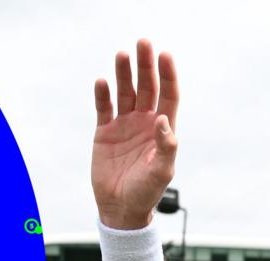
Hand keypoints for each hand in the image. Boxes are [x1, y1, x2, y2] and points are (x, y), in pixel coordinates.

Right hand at [92, 39, 179, 229]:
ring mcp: (124, 125)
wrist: (122, 208)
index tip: (165, 55)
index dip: (168, 76)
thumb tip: (162, 120)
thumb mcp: (162, 171)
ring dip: (124, 73)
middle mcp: (144, 123)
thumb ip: (165, 146)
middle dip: (146, 65)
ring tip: (122, 54)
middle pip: (147, 87)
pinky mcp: (105, 132)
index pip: (168, 96)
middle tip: (143, 43)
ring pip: (125, 92)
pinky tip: (101, 81)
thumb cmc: (147, 192)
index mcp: (162, 130)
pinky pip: (104, 108)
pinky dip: (102, 94)